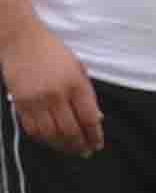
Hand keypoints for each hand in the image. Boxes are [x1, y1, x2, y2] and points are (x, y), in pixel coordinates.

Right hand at [4, 19, 102, 155]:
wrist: (20, 39)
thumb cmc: (53, 52)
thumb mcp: (78, 69)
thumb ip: (87, 95)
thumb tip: (95, 120)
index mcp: (75, 85)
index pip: (88, 118)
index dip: (95, 135)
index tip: (98, 144)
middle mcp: (56, 95)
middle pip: (70, 130)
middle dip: (80, 145)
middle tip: (85, 152)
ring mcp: (36, 100)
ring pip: (50, 134)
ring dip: (62, 146)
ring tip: (69, 149)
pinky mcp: (19, 103)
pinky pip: (32, 128)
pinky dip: (43, 138)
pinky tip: (50, 140)